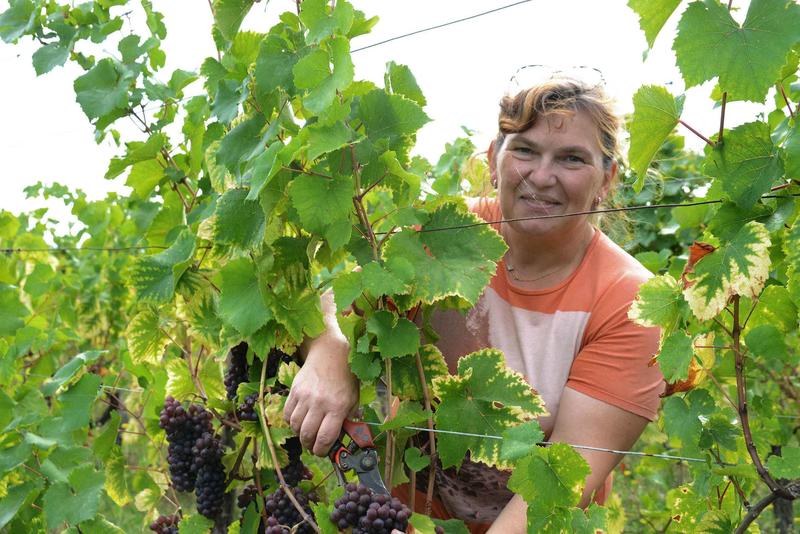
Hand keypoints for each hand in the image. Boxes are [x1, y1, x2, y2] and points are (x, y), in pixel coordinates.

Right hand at [284, 337, 357, 455]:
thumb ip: (347, 419)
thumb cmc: (345, 379)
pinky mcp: (294, 390)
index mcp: (337, 407)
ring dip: (299, 434)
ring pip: (295, 426)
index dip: (321, 450)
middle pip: (307, 434)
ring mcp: (305, 396)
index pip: (325, 437)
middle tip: (313, 446)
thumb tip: (339, 439)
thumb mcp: (353, 399)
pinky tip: (299, 420)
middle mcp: (320, 403)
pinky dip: (291, 422)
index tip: (322, 452)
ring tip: (306, 433)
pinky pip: (287, 413)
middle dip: (309, 445)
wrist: (330, 354)